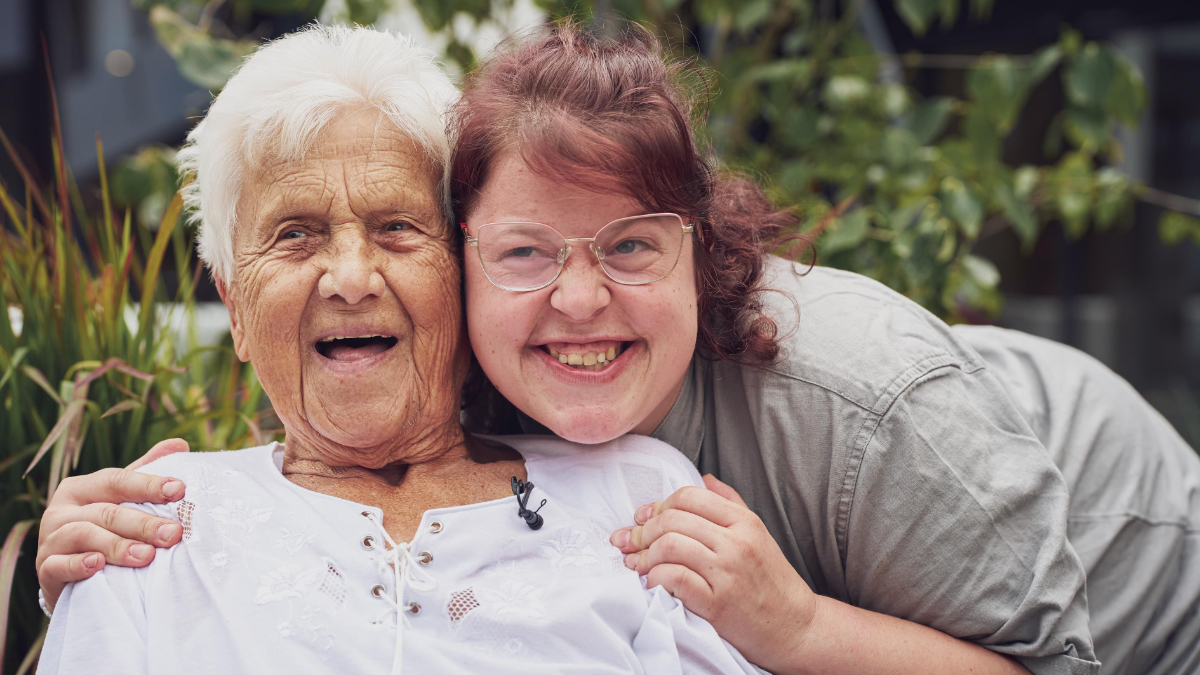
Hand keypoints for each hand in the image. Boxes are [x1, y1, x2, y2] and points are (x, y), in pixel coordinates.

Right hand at [36, 439, 190, 610]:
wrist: (69, 576)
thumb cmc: (104, 531)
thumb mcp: (121, 501)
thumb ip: (145, 473)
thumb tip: (180, 444)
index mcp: (82, 488)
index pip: (116, 480)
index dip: (148, 484)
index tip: (179, 490)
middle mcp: (61, 510)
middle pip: (106, 511)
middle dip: (143, 523)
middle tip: (173, 534)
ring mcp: (50, 539)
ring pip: (84, 535)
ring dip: (117, 546)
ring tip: (147, 555)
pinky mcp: (45, 568)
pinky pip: (60, 565)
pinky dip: (78, 565)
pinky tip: (97, 566)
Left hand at [610, 475, 815, 673]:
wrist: (796, 628)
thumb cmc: (771, 581)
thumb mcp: (758, 534)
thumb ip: (730, 503)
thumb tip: (704, 478)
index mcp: (744, 522)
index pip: (689, 496)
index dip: (658, 505)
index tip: (643, 518)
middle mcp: (736, 543)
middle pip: (673, 520)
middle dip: (642, 531)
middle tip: (628, 543)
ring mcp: (728, 573)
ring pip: (670, 546)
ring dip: (644, 555)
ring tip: (636, 565)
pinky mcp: (718, 604)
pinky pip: (674, 580)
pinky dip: (654, 579)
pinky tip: (651, 583)